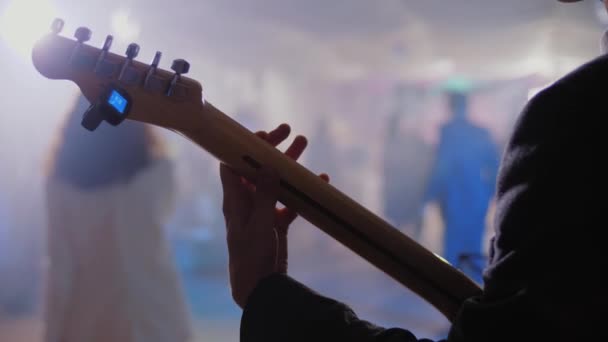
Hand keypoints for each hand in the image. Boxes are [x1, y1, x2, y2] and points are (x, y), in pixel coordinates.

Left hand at [220, 123, 328, 307]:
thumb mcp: (259, 224)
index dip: (244, 147)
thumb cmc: (251, 256)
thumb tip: (267, 165)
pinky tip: (319, 181)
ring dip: (288, 165)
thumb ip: (264, 195)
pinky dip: (301, 192)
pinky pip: (289, 201)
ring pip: (275, 181)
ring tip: (304, 144)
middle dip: (271, 149)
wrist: (259, 288)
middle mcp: (247, 201)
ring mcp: (262, 211)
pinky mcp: (275, 223)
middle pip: (257, 167)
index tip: (263, 135)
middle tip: (289, 131)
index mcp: (235, 199)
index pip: (233, 164)